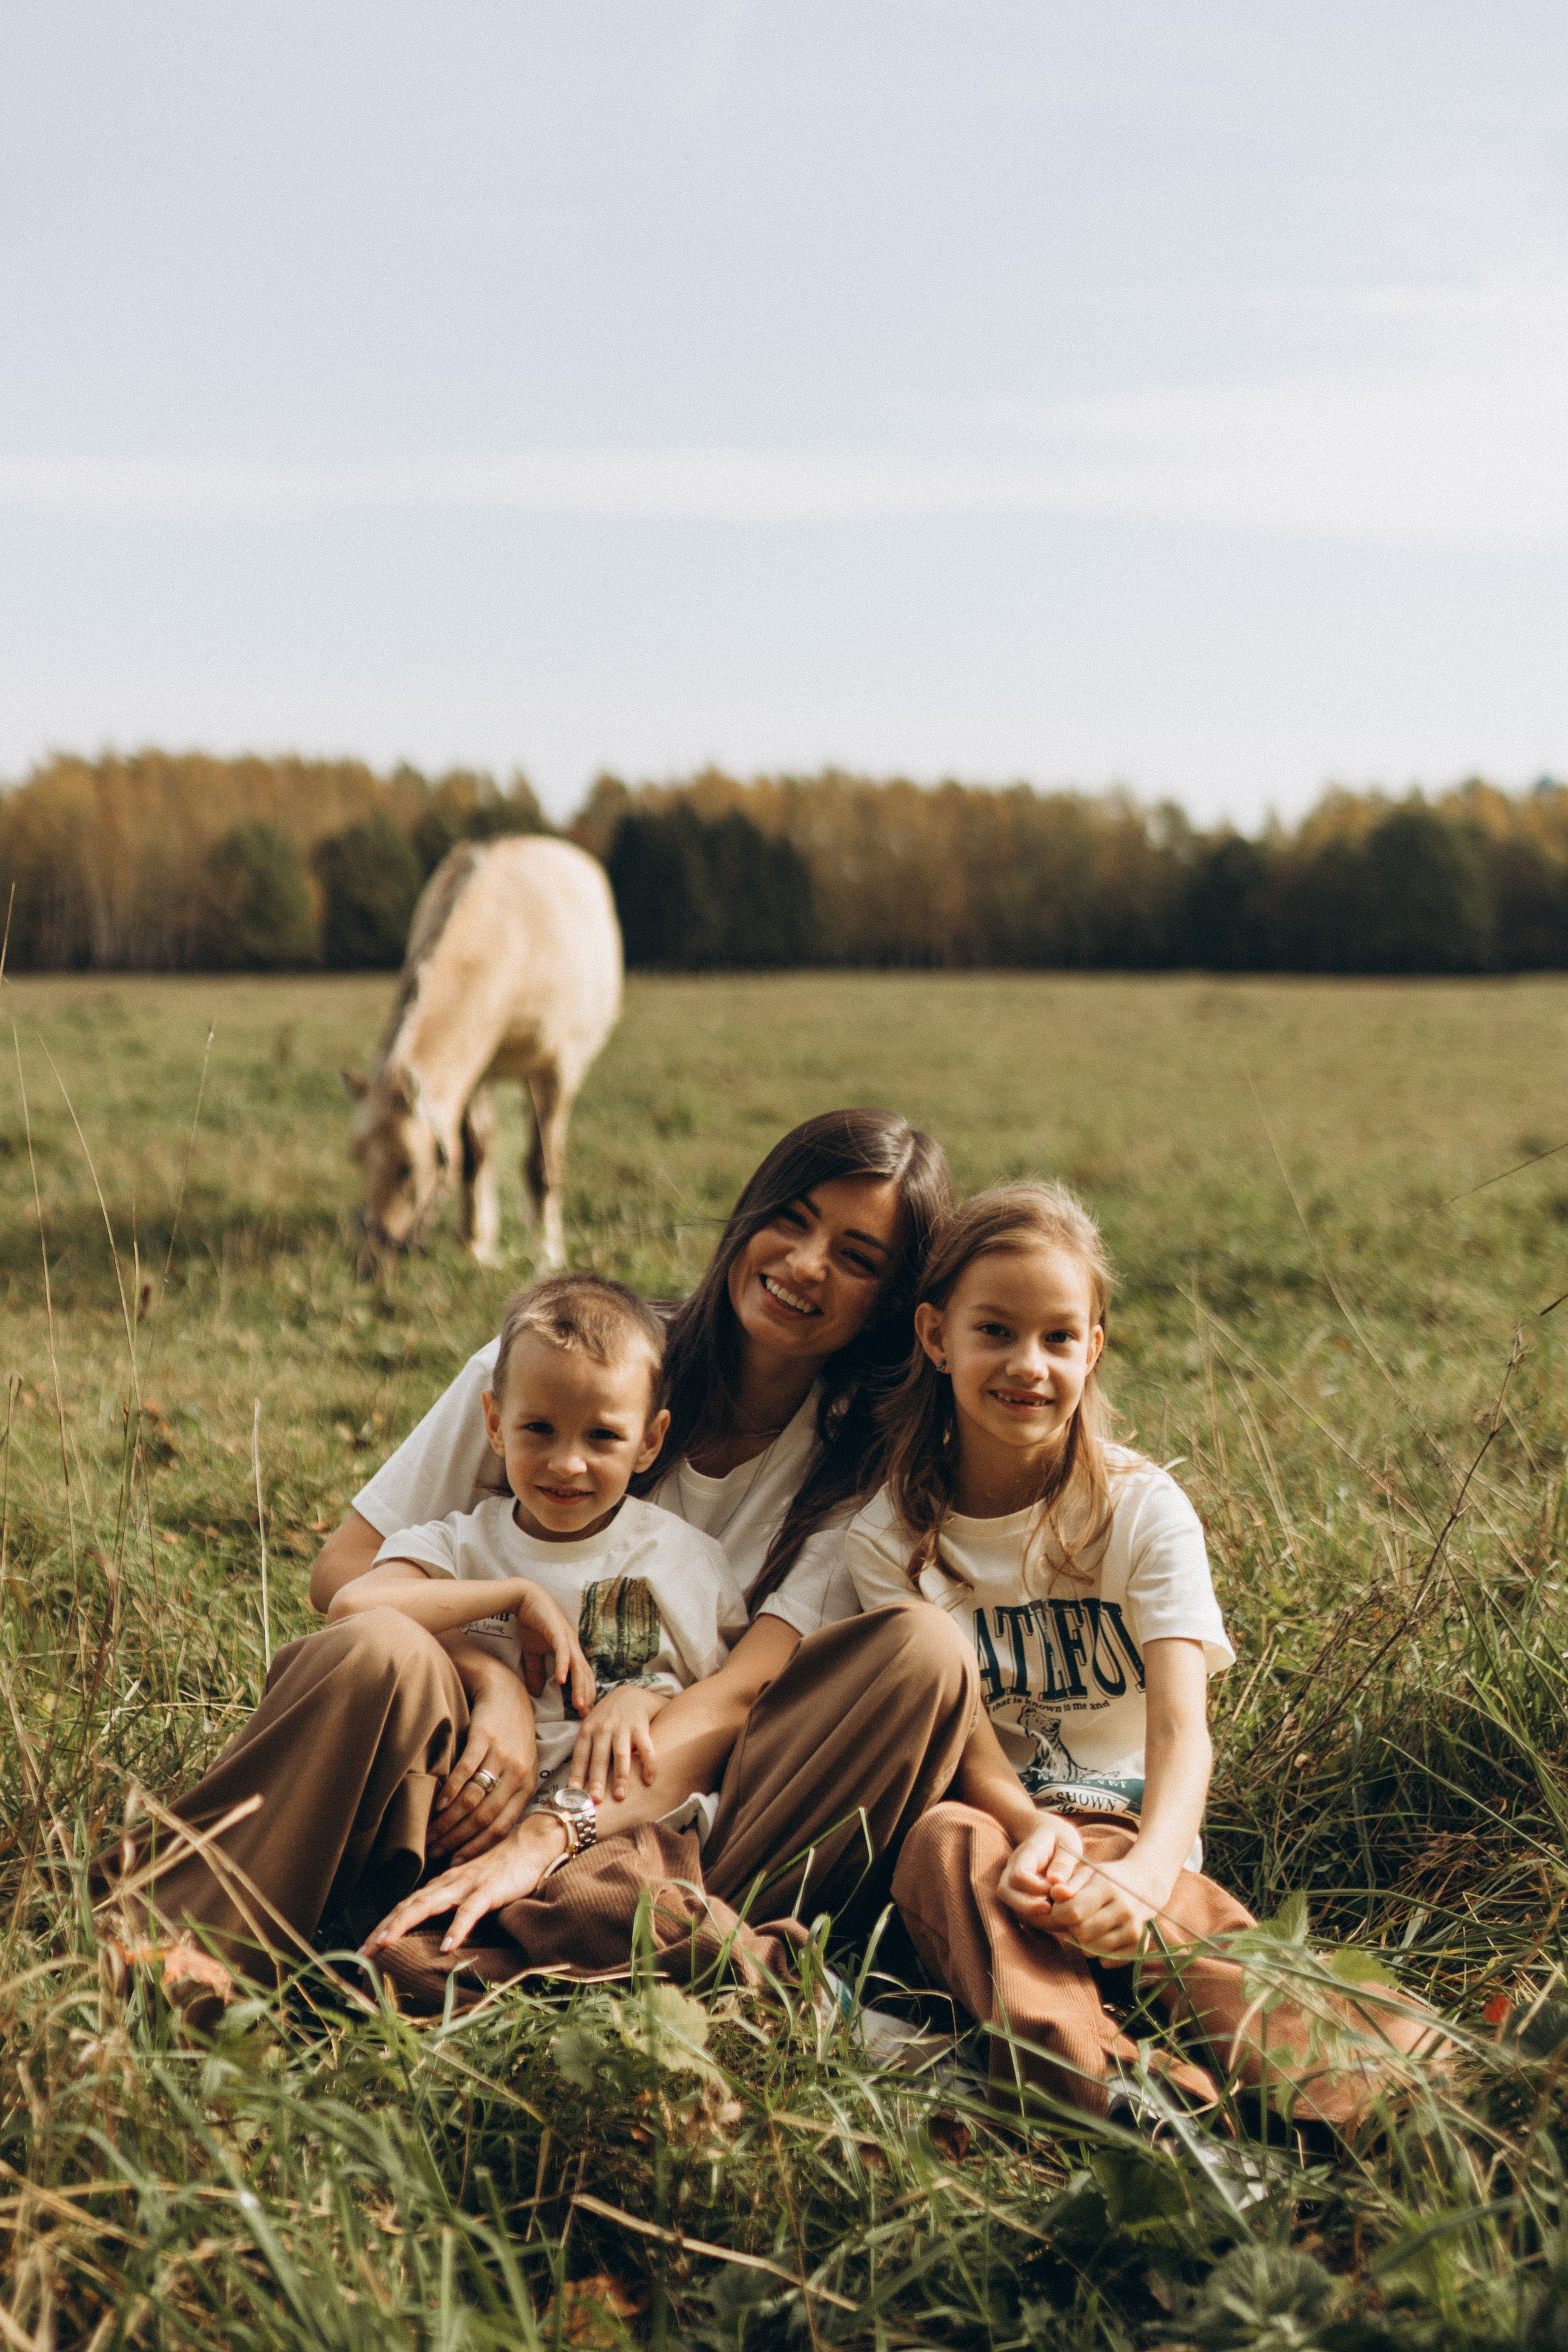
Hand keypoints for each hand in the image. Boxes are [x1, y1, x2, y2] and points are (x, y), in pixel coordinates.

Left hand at [364, 1810, 568, 1955]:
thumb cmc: (500, 1874)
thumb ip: (449, 1908)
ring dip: (403, 1924)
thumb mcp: (468, 1893)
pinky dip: (457, 1928)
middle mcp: (446, 1884)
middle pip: (407, 1906)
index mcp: (440, 1887)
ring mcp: (466, 1885)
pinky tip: (447, 1947)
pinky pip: (470, 1911)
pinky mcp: (489, 1890)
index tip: (361, 1952)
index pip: (404, 1908)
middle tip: (360, 1954)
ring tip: (385, 1944)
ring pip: (428, 1904)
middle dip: (382, 1930)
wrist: (531, 1847)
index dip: (382, 1928)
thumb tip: (430, 1935)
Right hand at [428, 1672, 538, 1863]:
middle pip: (484, 1816)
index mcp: (527, 1784)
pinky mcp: (486, 1736)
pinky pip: (466, 1770)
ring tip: (429, 1834)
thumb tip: (482, 1833)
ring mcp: (503, 1754)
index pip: (502, 1827)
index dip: (477, 1847)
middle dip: (457, 1839)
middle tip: (434, 1852)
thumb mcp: (519, 1765)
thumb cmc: (509, 1732)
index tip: (455, 1863)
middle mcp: (518, 1772)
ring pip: (473, 1798)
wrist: (505, 1688)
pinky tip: (436, 1804)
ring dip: (448, 1821)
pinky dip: (450, 1791)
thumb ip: (507, 1794)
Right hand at [514, 1584, 595, 1715]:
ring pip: (577, 1666)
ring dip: (579, 1685)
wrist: (525, 1599)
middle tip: (586, 1714)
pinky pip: (562, 1652)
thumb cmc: (532, 1624)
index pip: (581, 1676)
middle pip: (584, 1674)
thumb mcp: (533, 1653)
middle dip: (586, 1694)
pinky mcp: (557, 1631)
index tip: (583, 1712)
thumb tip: (536, 1692)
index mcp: (571, 1651)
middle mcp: (573, 1646)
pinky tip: (562, 1680)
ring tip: (579, 1703)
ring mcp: (567, 1638)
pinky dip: (563, 1666)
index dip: (584, 1693)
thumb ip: (536, 1671)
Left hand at [569, 1683, 669, 1802]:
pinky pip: (646, 1748)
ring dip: (620, 1776)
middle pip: (599, 1758)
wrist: (630, 1693)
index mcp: (588, 1730)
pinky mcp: (640, 1727)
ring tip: (621, 1796)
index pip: (580, 1755)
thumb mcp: (591, 1726)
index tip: (574, 1793)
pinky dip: (648, 1765)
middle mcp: (603, 1728)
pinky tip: (649, 1780)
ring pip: (621, 1755)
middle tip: (596, 1800)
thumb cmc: (607, 1718)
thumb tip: (574, 1782)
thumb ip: (585, 1749)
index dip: (576, 1774)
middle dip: (597, 1779)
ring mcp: (622, 1727)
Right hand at [997, 1813, 1085, 1927]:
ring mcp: (1014, 1885)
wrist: (1048, 1837)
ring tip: (1059, 1916)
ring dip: (1035, 1916)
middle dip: (1028, 1907)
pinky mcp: (1021, 1898)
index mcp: (1024, 1855)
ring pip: (1012, 1907)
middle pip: (1006, 1894)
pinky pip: (1023, 1914)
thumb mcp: (1068, 1841)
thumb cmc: (1060, 1838)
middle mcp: (1012, 1871)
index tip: (1057, 1887)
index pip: (1018, 1874)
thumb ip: (1064, 1861)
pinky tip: (1059, 1919)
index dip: (1036, 1886)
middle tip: (1052, 1910)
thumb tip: (1056, 1882)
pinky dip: (1039, 1921)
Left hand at [1029, 1847, 1173, 1959]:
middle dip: (1072, 1928)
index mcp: (1108, 1887)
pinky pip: (1107, 1961)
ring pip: (1093, 1950)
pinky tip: (1101, 1936)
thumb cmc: (1109, 1879)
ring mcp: (1133, 1929)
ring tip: (1088, 1925)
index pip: (1074, 1912)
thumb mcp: (1089, 1873)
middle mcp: (1124, 1909)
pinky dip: (1099, 1953)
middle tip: (1075, 1918)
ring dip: (1084, 1941)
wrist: (1145, 1885)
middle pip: (1082, 1934)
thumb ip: (1069, 1885)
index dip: (1059, 1913)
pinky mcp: (1138, 1946)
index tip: (1059, 1909)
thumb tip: (1055, 1895)